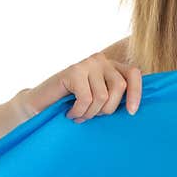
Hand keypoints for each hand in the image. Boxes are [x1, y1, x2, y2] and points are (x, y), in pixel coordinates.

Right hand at [19, 52, 142, 122]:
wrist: (40, 106)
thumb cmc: (73, 106)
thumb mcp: (99, 101)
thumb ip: (115, 98)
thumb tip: (136, 109)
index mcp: (111, 66)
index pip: (134, 74)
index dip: (136, 93)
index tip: (131, 113)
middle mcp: (101, 60)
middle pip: (119, 86)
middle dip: (107, 109)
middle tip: (92, 115)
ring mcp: (87, 64)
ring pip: (102, 96)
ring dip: (90, 113)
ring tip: (79, 114)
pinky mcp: (73, 71)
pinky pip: (86, 99)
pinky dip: (79, 112)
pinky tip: (70, 113)